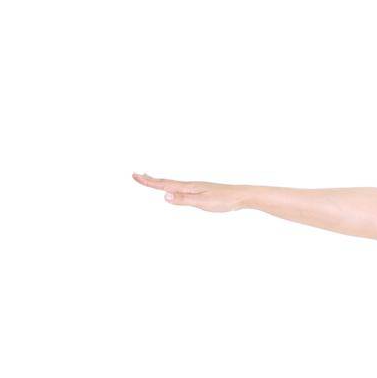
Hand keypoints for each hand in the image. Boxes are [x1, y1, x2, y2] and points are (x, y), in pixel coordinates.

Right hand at [131, 172, 245, 212]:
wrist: (241, 196)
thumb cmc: (224, 200)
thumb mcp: (202, 203)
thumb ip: (183, 200)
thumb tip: (164, 196)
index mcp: (188, 187)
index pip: (164, 184)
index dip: (149, 182)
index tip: (135, 176)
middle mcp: (190, 185)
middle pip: (166, 182)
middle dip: (150, 179)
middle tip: (136, 175)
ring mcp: (196, 187)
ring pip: (173, 184)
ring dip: (160, 181)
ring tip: (151, 179)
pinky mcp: (202, 191)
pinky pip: (182, 187)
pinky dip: (172, 186)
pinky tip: (175, 189)